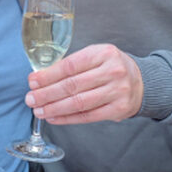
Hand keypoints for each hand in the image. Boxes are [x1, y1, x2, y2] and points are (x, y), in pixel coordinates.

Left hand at [24, 44, 143, 124]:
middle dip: (47, 93)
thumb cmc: (111, 67)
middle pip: (72, 85)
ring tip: (39, 110)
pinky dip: (68, 118)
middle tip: (31, 98)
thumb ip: (74, 64)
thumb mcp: (96, 56)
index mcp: (103, 53)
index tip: (32, 81)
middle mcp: (112, 71)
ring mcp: (116, 91)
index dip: (48, 75)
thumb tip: (42, 77)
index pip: (70, 66)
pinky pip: (88, 116)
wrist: (141, 81)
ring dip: (54, 108)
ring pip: (79, 102)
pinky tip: (54, 117)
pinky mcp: (118, 109)